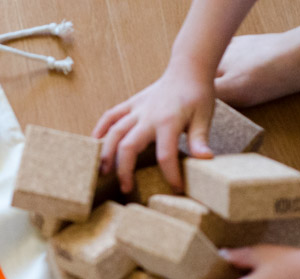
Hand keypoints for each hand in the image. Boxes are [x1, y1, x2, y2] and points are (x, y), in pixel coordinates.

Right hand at [92, 62, 214, 192]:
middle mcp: (148, 116)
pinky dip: (100, 130)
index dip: (170, 175)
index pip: (166, 155)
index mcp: (169, 122)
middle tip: (125, 189)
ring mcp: (136, 109)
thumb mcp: (204, 117)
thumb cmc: (198, 95)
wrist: (188, 68)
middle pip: (129, 146)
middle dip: (124, 169)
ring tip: (103, 172)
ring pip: (114, 132)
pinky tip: (94, 145)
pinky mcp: (130, 104)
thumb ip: (200, 139)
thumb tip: (205, 159)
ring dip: (106, 153)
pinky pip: (110, 116)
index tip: (175, 188)